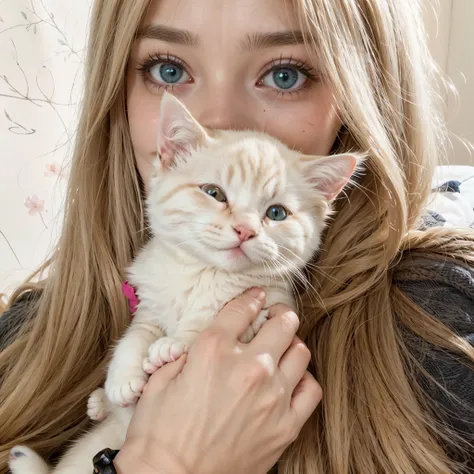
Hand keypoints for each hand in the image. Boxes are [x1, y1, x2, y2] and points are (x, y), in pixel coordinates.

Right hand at [114, 288, 321, 473]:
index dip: (251, 298)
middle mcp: (248, 366)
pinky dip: (303, 380)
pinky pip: (310, 390)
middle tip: (277, 316)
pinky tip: (291, 382)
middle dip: (280, 314)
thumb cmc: (159, 432)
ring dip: (292, 345)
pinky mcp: (285, 425)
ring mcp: (272, 395)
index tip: (257, 296)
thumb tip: (203, 345)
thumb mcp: (161, 379)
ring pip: (301, 351)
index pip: (243, 308)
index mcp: (214, 349)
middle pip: (283, 322)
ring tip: (282, 350)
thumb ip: (187, 353)